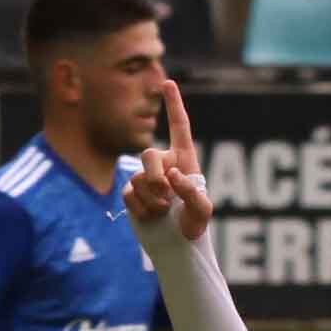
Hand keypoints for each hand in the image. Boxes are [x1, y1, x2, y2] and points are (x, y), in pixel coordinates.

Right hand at [124, 79, 213, 244]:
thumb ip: (191, 192)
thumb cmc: (194, 227)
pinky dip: (141, 209)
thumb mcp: (202, 211)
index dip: (174, 105)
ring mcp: (146, 178)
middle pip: (149, 155)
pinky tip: (151, 217)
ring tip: (163, 212)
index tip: (167, 82)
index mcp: (185, 160)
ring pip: (139, 178)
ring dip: (152, 200)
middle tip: (166, 199)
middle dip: (155, 179)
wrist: (177, 247)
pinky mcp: (132, 194)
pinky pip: (129, 194)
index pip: (179, 127)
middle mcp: (165, 165)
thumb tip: (173, 175)